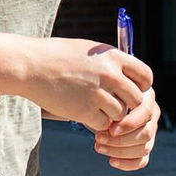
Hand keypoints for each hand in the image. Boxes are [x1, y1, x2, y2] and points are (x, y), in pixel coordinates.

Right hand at [28, 39, 150, 134]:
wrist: (30, 65)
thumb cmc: (56, 56)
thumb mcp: (88, 51)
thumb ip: (110, 63)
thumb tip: (129, 79)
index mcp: (112, 56)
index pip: (145, 76)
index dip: (142, 86)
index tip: (132, 91)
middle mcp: (109, 74)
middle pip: (137, 99)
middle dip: (128, 105)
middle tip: (114, 104)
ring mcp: (97, 93)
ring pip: (121, 114)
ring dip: (111, 115)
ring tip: (94, 107)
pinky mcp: (84, 110)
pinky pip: (103, 124)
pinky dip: (97, 122)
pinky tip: (84, 113)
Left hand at [94, 87, 159, 170]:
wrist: (100, 104)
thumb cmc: (103, 95)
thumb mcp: (107, 93)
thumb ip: (113, 101)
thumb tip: (111, 121)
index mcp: (146, 98)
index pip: (146, 113)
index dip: (129, 124)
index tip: (110, 129)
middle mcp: (152, 115)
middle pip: (145, 134)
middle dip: (121, 140)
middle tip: (99, 138)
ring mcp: (150, 132)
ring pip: (144, 148)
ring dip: (120, 151)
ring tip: (99, 147)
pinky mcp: (144, 147)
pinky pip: (142, 160)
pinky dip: (127, 163)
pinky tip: (111, 160)